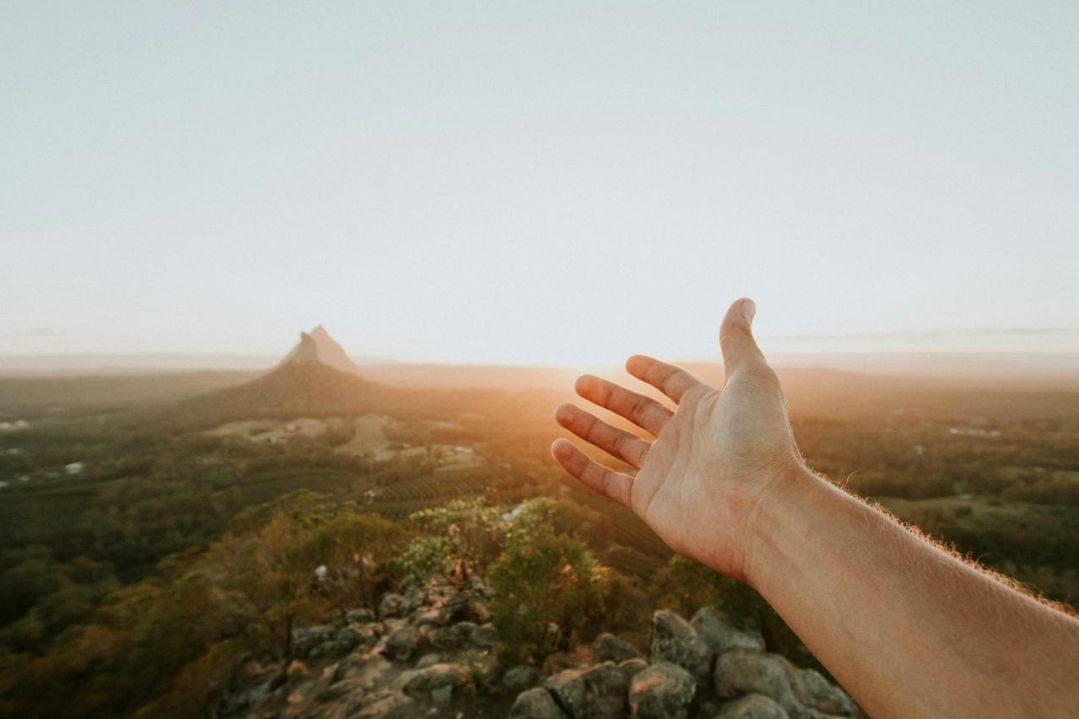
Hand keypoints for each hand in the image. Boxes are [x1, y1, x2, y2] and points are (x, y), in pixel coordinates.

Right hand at [551, 298, 803, 581]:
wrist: (760, 510)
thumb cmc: (759, 442)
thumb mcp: (750, 379)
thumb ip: (737, 341)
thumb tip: (745, 300)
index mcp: (707, 410)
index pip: (672, 385)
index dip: (652, 371)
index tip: (630, 360)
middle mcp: (685, 440)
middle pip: (639, 412)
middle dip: (609, 397)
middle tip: (579, 382)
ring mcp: (665, 472)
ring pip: (618, 444)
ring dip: (589, 427)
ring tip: (560, 410)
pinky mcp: (649, 502)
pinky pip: (607, 481)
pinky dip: (580, 466)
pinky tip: (557, 447)